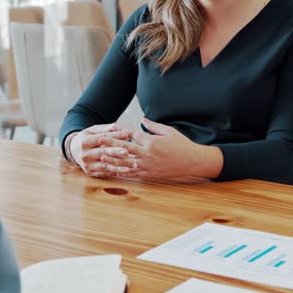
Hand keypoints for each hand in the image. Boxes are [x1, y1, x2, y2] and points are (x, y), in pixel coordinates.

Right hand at [67, 124, 130, 177]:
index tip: (126, 134)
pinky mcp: (91, 173)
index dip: (114, 136)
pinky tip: (125, 171)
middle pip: (103, 153)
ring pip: (105, 165)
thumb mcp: (92, 131)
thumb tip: (117, 126)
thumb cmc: (86, 138)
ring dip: (118, 166)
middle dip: (115, 152)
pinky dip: (116, 172)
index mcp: (84, 142)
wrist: (74, 151)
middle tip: (127, 151)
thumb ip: (104, 128)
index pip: (101, 139)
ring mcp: (87, 165)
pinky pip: (105, 173)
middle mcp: (84, 155)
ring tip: (129, 165)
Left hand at [98, 118, 222, 178]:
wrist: (192, 162)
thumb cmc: (181, 144)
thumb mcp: (168, 131)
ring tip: (102, 156)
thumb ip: (153, 126)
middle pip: (125, 148)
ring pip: (126, 163)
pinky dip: (123, 172)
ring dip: (113, 159)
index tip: (112, 126)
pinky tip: (114, 170)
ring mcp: (148, 165)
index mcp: (151, 141)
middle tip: (100, 139)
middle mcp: (147, 154)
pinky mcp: (150, 174)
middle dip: (111, 143)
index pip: (132, 134)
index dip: (121, 130)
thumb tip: (142, 118)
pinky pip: (133, 173)